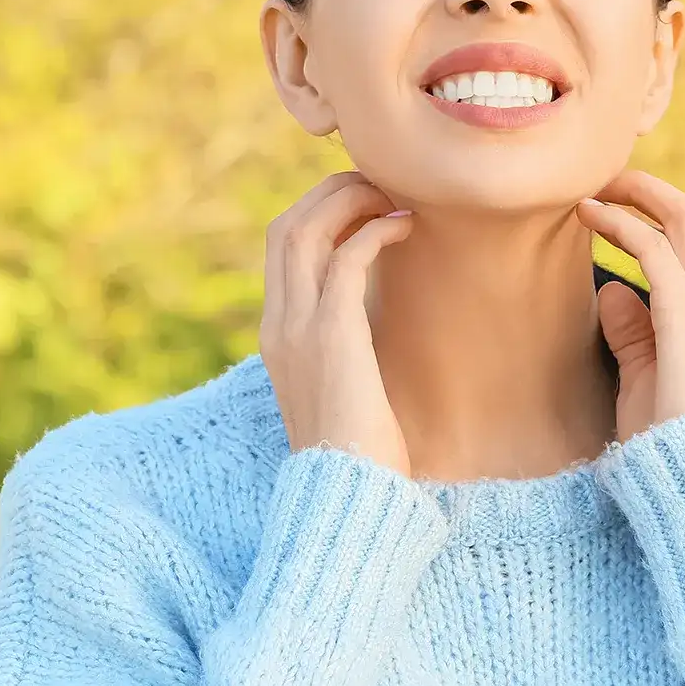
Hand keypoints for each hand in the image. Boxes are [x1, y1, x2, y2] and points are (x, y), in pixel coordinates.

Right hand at [260, 170, 414, 475]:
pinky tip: (407, 230)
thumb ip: (341, 352)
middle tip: (378, 187)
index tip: (362, 203)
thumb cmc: (358, 453)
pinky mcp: (332, 334)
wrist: (348, 498)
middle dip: (330, 194)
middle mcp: (278, 324)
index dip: (318, 211)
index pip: (281, 247)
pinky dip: (375, 231)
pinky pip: (346, 257)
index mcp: (277, 335)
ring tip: (392, 197)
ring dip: (350, 201)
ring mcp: (298, 327)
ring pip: (306, 229)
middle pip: (286, 226)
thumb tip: (369, 329)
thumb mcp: (340, 392)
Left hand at [574, 169, 684, 442]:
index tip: (614, 202)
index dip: (658, 214)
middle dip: (651, 190)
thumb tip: (612, 290)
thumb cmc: (665, 437)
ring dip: (637, 194)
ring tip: (591, 186)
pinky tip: (588, 216)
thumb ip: (633, 331)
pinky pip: (654, 250)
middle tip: (603, 178)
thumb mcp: (643, 374)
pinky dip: (620, 225)